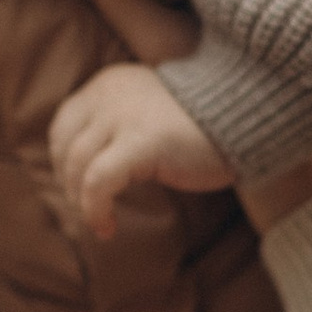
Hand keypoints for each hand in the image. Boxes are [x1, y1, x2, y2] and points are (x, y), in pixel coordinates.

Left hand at [46, 63, 229, 244]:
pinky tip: (108, 227)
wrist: (247, 116)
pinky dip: (95, 209)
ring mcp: (124, 116)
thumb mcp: (146, 115)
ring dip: (82, 203)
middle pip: (66, 148)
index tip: (82, 191)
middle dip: (71, 187)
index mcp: (109, 84)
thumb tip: (81, 172)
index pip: (64, 126)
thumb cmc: (200, 127)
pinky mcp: (141, 141)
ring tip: (101, 222)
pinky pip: (98, 182)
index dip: (65, 164)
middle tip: (92, 211)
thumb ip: (115, 128)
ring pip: (78, 167)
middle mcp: (110, 94)